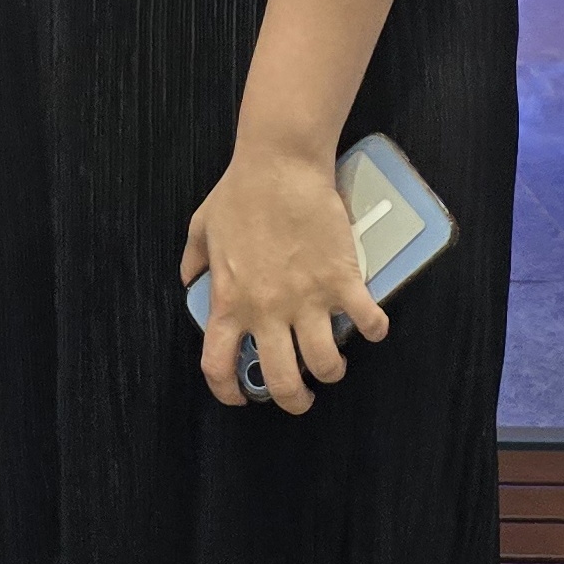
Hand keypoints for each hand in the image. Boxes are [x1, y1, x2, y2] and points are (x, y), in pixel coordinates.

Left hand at [180, 140, 384, 414]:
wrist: (280, 164)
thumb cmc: (240, 192)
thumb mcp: (202, 227)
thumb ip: (194, 261)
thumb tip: (189, 282)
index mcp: (230, 302)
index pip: (219, 366)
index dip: (229, 392)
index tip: (242, 397)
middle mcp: (267, 311)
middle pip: (282, 381)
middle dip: (294, 399)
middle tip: (302, 395)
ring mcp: (306, 299)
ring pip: (325, 364)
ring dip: (331, 371)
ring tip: (332, 365)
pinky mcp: (341, 280)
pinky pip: (367, 321)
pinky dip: (374, 329)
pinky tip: (372, 325)